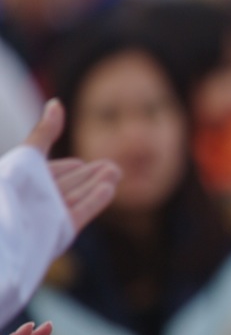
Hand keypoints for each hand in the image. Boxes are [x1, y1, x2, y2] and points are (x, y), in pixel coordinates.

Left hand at [25, 99, 120, 231]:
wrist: (6, 228)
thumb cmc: (14, 187)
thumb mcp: (28, 154)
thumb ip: (45, 132)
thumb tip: (56, 103)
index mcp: (25, 183)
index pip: (52, 172)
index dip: (68, 167)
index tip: (80, 163)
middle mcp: (36, 200)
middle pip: (69, 184)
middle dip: (90, 176)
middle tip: (112, 167)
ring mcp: (48, 216)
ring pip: (78, 196)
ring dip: (97, 184)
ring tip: (116, 172)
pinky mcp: (60, 230)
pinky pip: (80, 212)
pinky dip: (94, 201)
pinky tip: (110, 189)